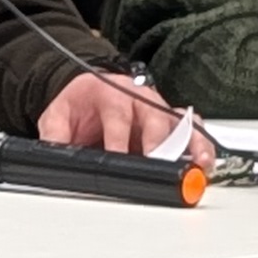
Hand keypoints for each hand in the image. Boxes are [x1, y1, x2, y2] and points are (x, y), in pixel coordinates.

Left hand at [35, 69, 210, 164]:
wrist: (88, 93)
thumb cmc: (79, 105)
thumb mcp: (57, 116)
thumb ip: (54, 135)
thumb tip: (53, 155)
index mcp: (111, 93)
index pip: (118, 116)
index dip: (118, 138)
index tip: (118, 157)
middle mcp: (140, 99)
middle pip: (154, 118)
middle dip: (157, 143)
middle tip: (157, 164)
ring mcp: (157, 110)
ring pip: (179, 123)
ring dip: (189, 144)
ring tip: (197, 164)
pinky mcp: (169, 122)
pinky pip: (191, 129)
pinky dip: (200, 145)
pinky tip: (204, 162)